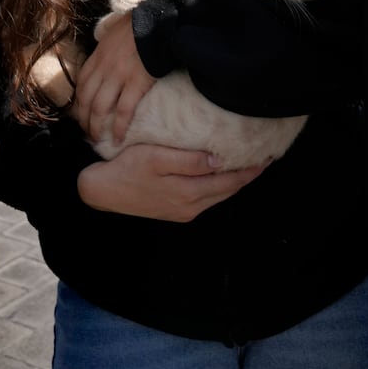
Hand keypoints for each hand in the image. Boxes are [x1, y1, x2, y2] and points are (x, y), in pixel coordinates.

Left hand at [72, 13, 154, 144]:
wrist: (158, 21)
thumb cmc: (138, 26)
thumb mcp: (113, 35)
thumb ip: (107, 49)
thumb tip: (106, 56)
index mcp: (97, 58)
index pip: (80, 87)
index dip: (79, 105)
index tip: (82, 116)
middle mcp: (103, 69)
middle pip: (86, 101)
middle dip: (84, 120)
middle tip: (88, 134)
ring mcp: (118, 77)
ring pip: (100, 108)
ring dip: (97, 127)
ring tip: (99, 140)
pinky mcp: (137, 83)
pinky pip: (124, 110)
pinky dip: (120, 127)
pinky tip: (119, 138)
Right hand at [77, 144, 265, 221]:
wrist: (100, 191)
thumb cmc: (127, 168)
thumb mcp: (156, 158)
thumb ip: (188, 160)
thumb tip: (218, 160)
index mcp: (188, 193)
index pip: (229, 181)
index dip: (250, 170)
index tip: (268, 157)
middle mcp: (190, 207)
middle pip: (227, 191)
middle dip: (247, 177)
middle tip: (266, 160)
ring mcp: (183, 212)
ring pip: (218, 197)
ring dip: (235, 183)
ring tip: (250, 167)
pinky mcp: (175, 211)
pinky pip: (206, 199)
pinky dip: (219, 188)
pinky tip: (223, 176)